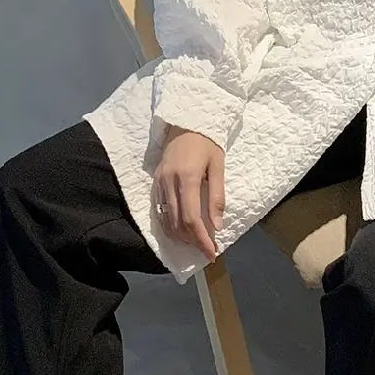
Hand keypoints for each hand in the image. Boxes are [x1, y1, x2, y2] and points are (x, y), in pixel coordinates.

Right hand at [153, 126, 225, 259]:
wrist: (186, 121)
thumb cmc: (207, 143)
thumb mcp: (218, 167)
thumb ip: (217, 197)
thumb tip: (217, 226)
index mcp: (187, 177)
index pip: (192, 218)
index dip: (201, 239)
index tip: (212, 253)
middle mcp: (169, 182)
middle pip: (178, 223)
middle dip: (193, 241)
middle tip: (207, 249)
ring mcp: (159, 183)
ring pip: (166, 220)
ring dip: (181, 237)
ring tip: (196, 242)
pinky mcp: (155, 182)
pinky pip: (160, 211)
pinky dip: (170, 226)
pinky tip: (181, 231)